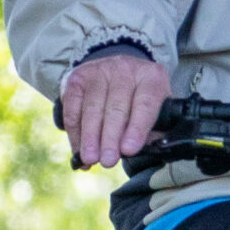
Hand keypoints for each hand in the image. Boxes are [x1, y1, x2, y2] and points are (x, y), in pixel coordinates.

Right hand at [62, 54, 171, 169]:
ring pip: (92, 107)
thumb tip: (143, 154)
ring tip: (90, 159)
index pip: (145, 103)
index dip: (137, 128)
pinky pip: (73, 108)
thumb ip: (153, 131)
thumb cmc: (139, 101)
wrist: (117, 74)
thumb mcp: (156, 110)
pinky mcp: (77, 78)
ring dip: (90, 137)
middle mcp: (125, 69)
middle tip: (108, 161)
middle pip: (116, 106)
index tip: (128, 150)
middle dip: (110, 137)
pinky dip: (74, 132)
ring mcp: (99, 70)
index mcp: (151, 77)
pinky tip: (78, 150)